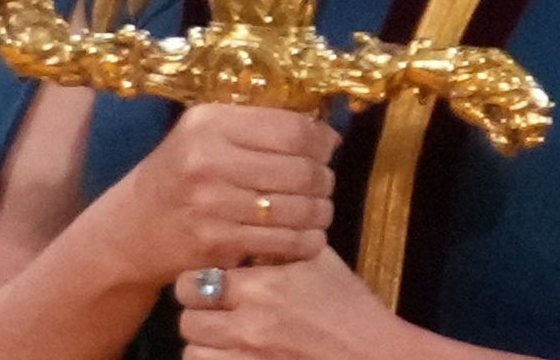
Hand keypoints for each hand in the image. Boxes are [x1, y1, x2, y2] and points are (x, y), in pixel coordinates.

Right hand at [122, 103, 338, 280]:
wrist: (134, 226)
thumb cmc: (181, 171)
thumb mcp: (206, 131)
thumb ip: (257, 123)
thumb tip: (324, 130)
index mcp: (211, 123)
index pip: (291, 129)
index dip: (321, 139)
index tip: (328, 146)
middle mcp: (209, 160)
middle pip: (300, 171)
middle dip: (324, 178)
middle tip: (325, 182)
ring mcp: (212, 205)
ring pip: (297, 209)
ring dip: (321, 211)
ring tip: (320, 209)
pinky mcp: (217, 243)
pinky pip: (282, 242)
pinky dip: (307, 241)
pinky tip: (309, 236)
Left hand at [175, 248, 411, 359]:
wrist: (373, 354)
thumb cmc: (347, 306)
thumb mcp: (318, 261)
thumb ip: (280, 239)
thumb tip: (249, 214)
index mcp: (262, 286)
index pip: (193, 281)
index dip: (196, 280)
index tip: (209, 279)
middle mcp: (249, 325)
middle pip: (187, 320)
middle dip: (198, 313)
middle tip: (212, 308)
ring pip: (192, 353)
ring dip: (204, 344)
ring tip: (221, 335)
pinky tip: (232, 354)